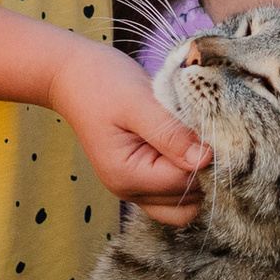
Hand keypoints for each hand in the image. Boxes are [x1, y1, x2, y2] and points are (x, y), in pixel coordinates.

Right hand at [45, 37, 210, 210]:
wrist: (71, 76)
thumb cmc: (101, 83)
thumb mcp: (138, 102)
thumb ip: (170, 133)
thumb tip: (205, 160)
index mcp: (126, 176)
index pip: (184, 182)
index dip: (204, 157)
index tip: (208, 127)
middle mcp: (129, 190)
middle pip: (186, 198)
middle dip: (200, 169)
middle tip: (198, 130)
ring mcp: (134, 187)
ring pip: (183, 203)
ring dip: (194, 173)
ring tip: (188, 136)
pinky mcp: (140, 177)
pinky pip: (172, 193)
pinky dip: (183, 174)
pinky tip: (180, 144)